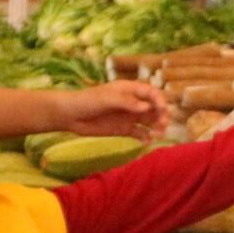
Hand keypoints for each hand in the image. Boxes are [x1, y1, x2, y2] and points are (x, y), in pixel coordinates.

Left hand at [54, 81, 168, 139]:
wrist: (70, 115)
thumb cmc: (87, 101)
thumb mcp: (107, 99)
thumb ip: (127, 102)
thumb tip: (146, 107)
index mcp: (130, 90)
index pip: (151, 93)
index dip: (160, 101)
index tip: (163, 111)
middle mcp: (133, 103)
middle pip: (154, 108)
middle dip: (162, 115)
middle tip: (163, 125)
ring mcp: (129, 117)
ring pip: (150, 121)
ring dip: (157, 127)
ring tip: (158, 135)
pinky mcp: (124, 129)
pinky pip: (140, 133)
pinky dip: (146, 138)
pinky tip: (146, 142)